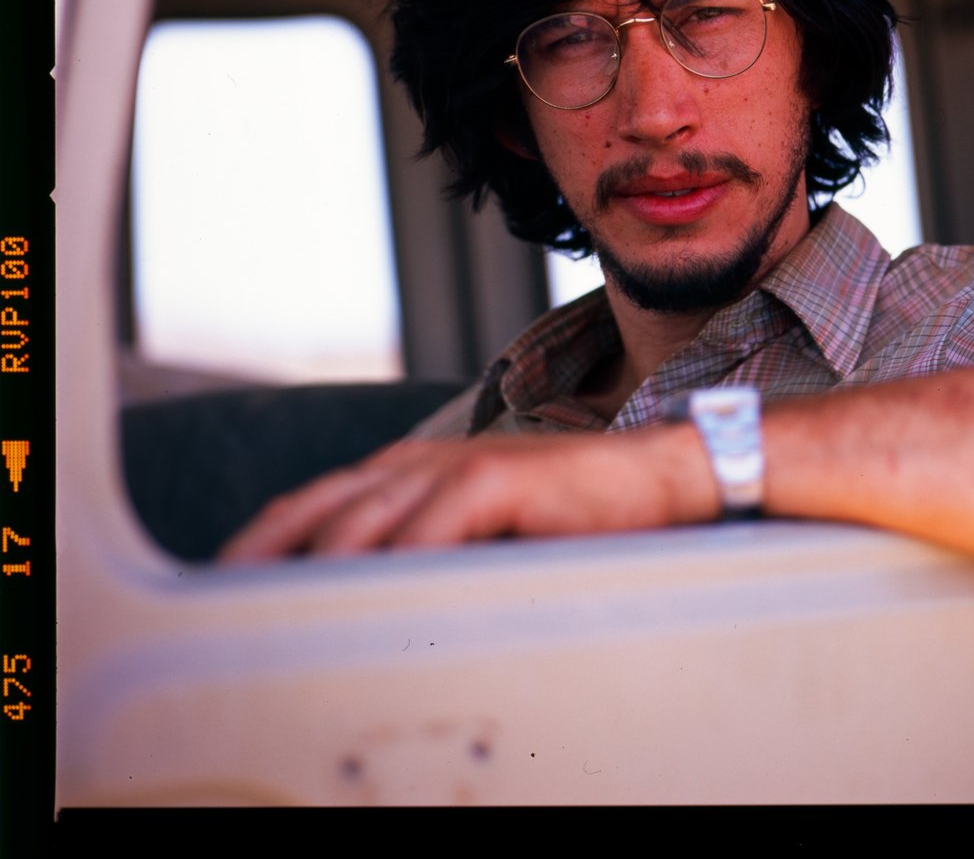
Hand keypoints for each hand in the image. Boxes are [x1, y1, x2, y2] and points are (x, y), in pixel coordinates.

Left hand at [217, 427, 716, 561]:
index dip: (266, 540)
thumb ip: (426, 551)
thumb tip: (368, 609)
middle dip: (270, 553)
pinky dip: (403, 556)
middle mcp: (425, 460)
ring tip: (284, 607)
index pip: (317, 501)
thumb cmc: (567, 516)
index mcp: (412, 469)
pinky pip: (439, 520)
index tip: (227, 584)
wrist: (650, 480)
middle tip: (227, 603)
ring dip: (324, 560)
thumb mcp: (480, 533)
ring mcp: (463, 464)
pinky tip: (380, 591)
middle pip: (326, 504)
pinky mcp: (503, 478)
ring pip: (371, 512)